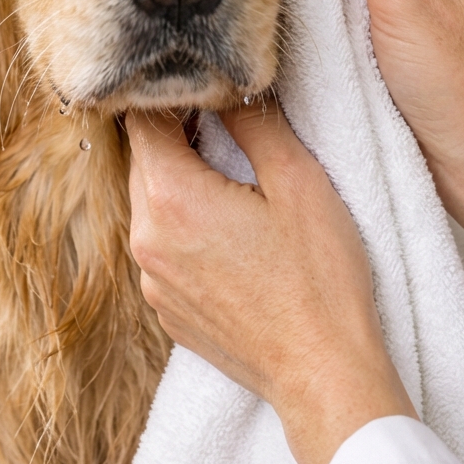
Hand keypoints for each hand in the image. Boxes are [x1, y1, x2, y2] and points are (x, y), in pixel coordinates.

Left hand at [126, 103, 415, 463]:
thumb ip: (253, 124)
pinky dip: (185, 228)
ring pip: (150, 205)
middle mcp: (145, 239)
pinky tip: (232, 235)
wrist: (322, 374)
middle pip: (142, 161)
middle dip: (177, 136)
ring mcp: (151, 279)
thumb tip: (227, 90)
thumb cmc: (319, 278)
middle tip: (226, 127)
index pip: (141, 120)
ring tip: (234, 182)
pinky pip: (161, 247)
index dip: (171, 95)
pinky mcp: (166, 309)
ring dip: (181, 183)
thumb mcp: (298, 181)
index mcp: (171, 198)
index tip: (206, 90)